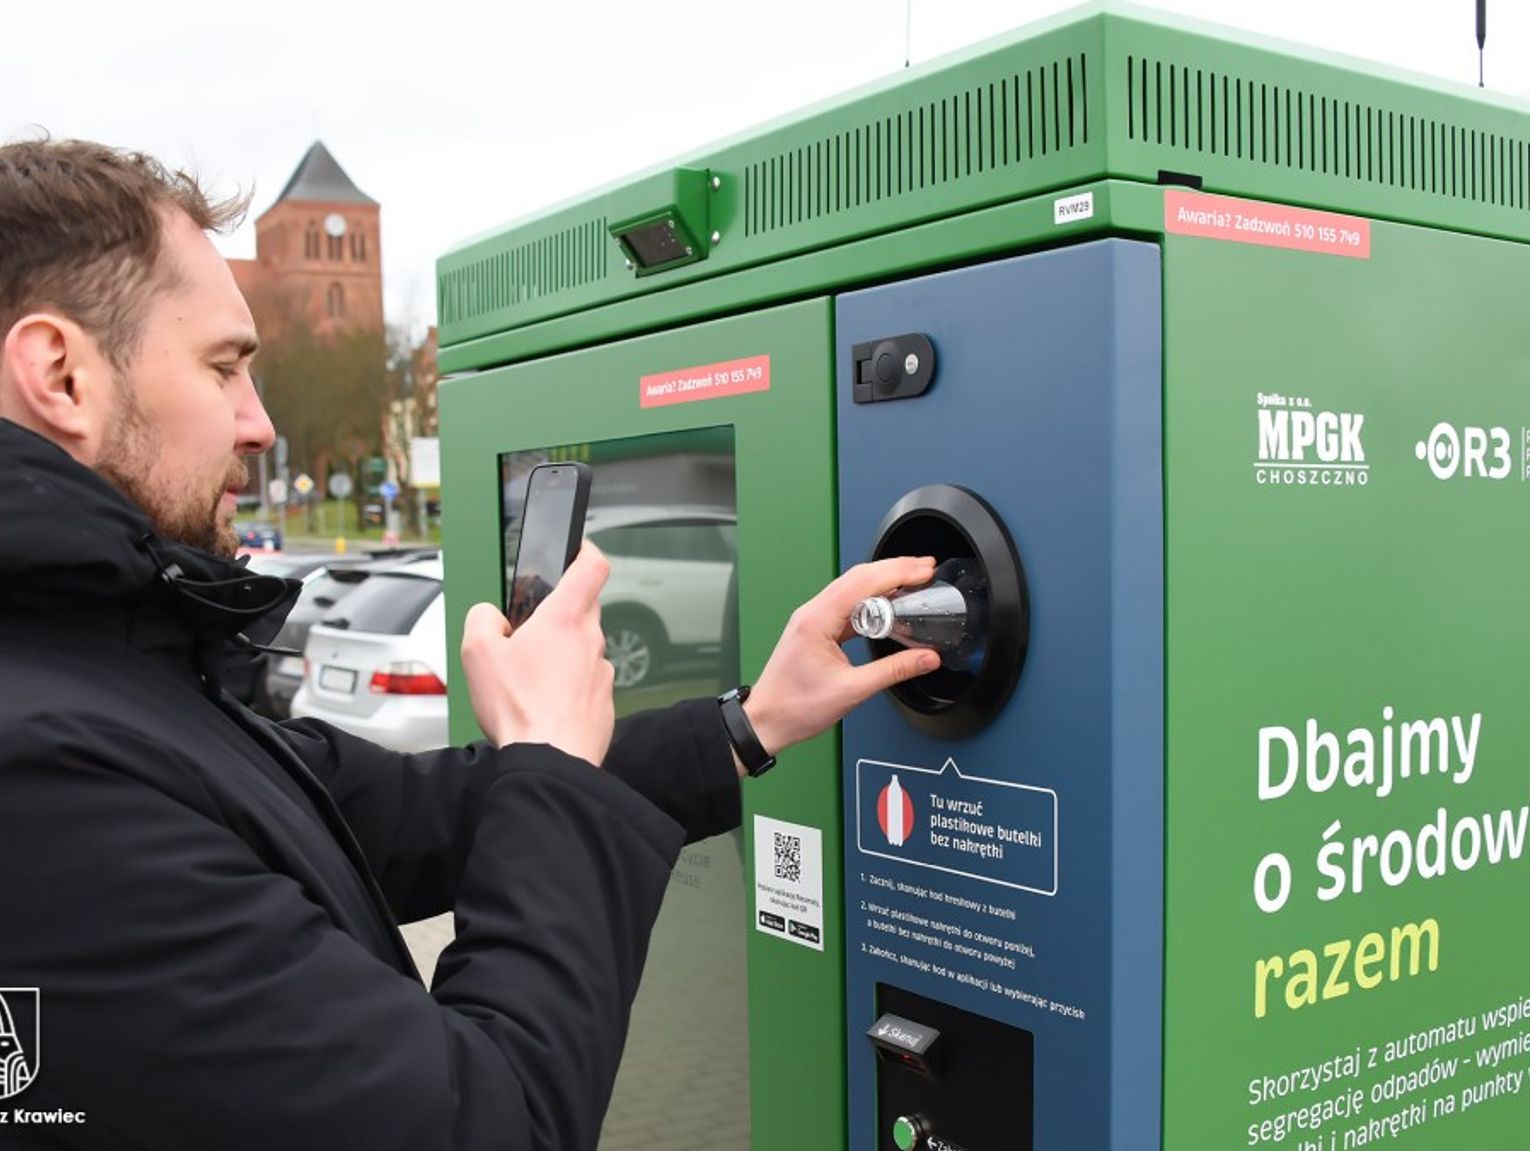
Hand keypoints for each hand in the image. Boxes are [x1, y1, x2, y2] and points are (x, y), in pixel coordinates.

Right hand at [460, 542, 614, 764]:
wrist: (550, 760)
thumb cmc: (519, 709)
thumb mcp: (477, 652)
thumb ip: (482, 618)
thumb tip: (491, 615)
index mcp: (565, 619)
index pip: (592, 566)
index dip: (586, 551)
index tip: (576, 550)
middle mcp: (591, 641)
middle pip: (582, 610)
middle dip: (557, 614)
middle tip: (528, 633)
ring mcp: (602, 672)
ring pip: (583, 648)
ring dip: (562, 654)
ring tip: (530, 678)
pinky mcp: (604, 701)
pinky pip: (587, 681)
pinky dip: (569, 686)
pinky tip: (544, 704)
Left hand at [743, 556, 940, 761]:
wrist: (766, 721)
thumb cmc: (794, 707)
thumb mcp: (852, 690)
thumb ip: (893, 671)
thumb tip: (926, 658)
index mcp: (817, 621)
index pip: (863, 582)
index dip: (897, 572)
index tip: (923, 570)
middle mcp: (812, 613)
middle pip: (858, 576)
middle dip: (894, 568)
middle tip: (924, 568)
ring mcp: (812, 619)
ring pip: (851, 587)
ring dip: (882, 580)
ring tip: (911, 579)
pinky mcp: (815, 628)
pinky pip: (845, 603)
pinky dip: (870, 598)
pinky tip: (887, 602)